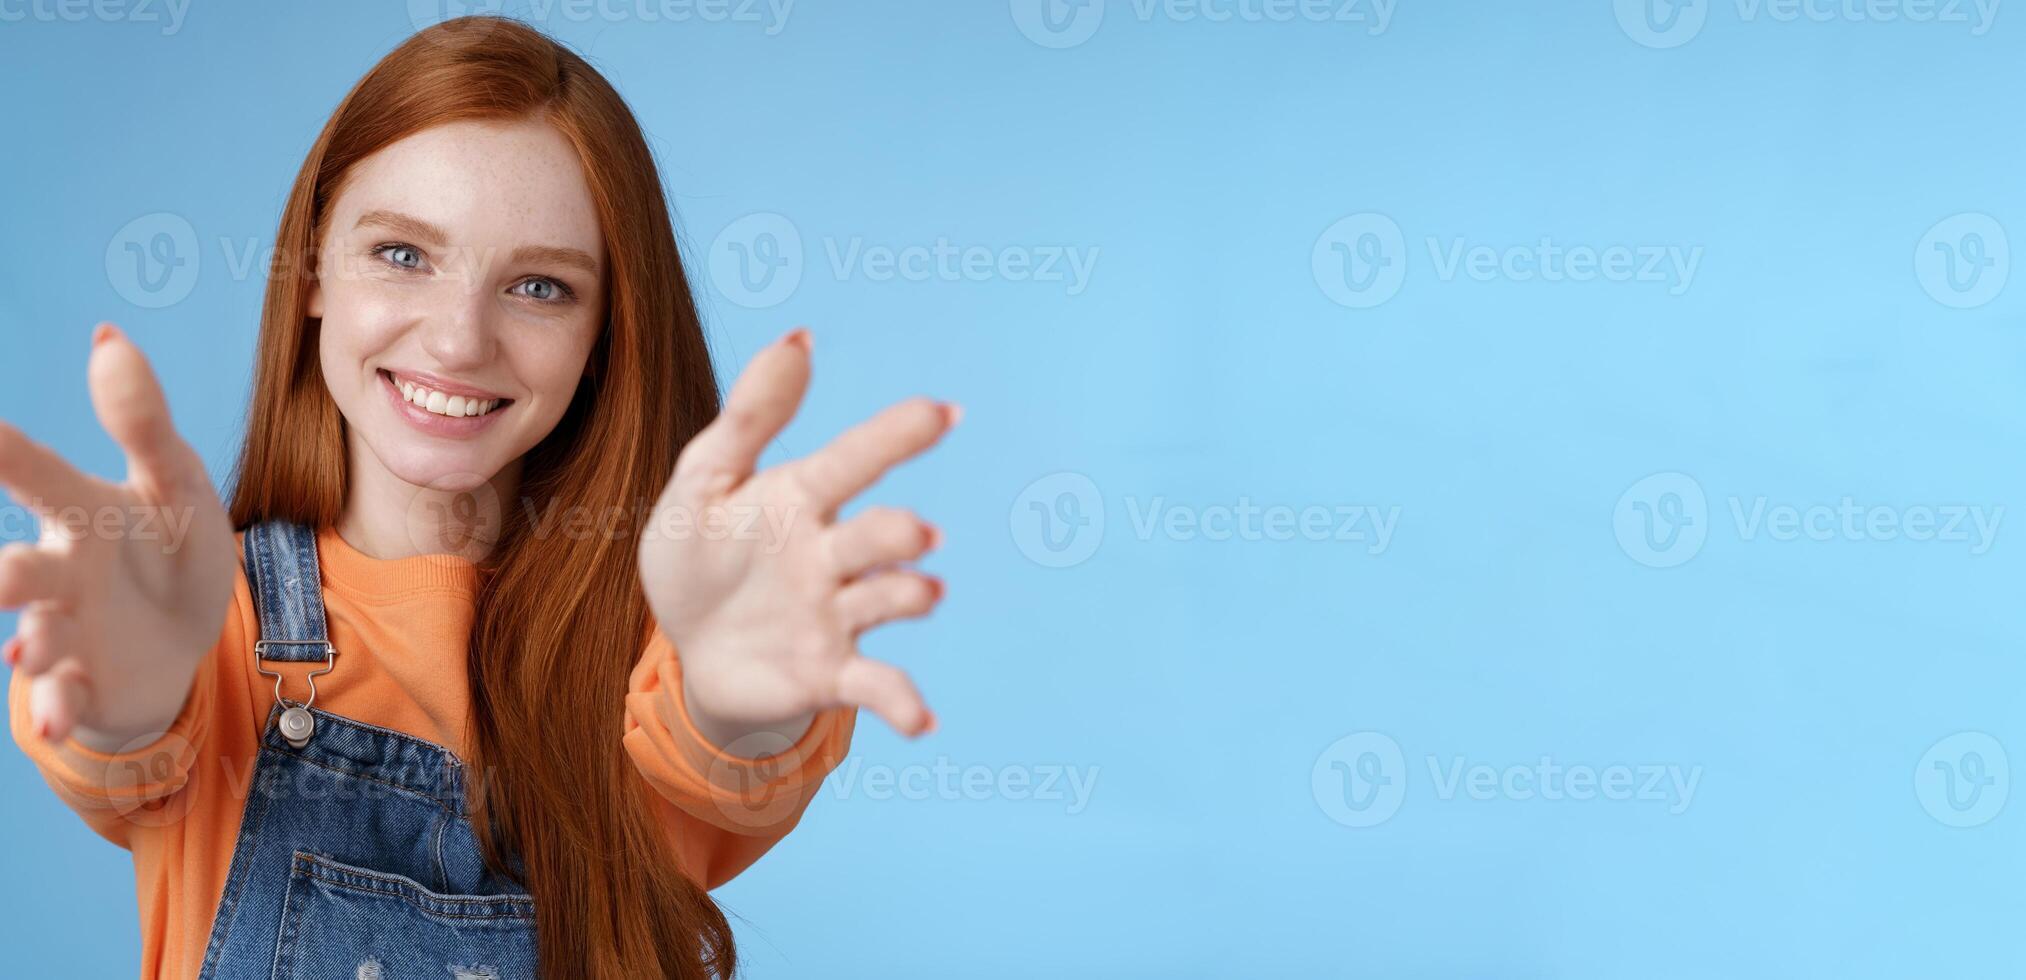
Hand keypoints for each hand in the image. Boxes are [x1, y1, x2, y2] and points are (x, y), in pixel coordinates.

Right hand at [0, 324, 235, 750]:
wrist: (189, 635)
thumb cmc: (171, 545)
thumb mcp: (176, 483)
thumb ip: (143, 421)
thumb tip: (107, 334)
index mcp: (80, 510)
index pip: (30, 471)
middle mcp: (58, 572)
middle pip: (20, 569)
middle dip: (8, 572)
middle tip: (6, 576)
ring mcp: (66, 630)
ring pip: (35, 636)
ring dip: (34, 642)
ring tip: (32, 648)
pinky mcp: (86, 683)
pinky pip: (64, 696)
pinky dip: (57, 705)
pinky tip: (61, 709)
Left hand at [638, 328, 955, 745]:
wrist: (686, 645)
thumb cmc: (702, 552)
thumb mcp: (704, 480)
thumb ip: (749, 415)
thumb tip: (799, 336)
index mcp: (801, 500)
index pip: (855, 460)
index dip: (897, 436)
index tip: (944, 411)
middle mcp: (832, 554)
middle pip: (877, 537)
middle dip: (900, 534)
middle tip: (916, 532)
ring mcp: (835, 615)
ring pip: (886, 601)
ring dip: (907, 597)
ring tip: (922, 593)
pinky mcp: (828, 672)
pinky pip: (875, 686)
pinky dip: (904, 703)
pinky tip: (923, 721)